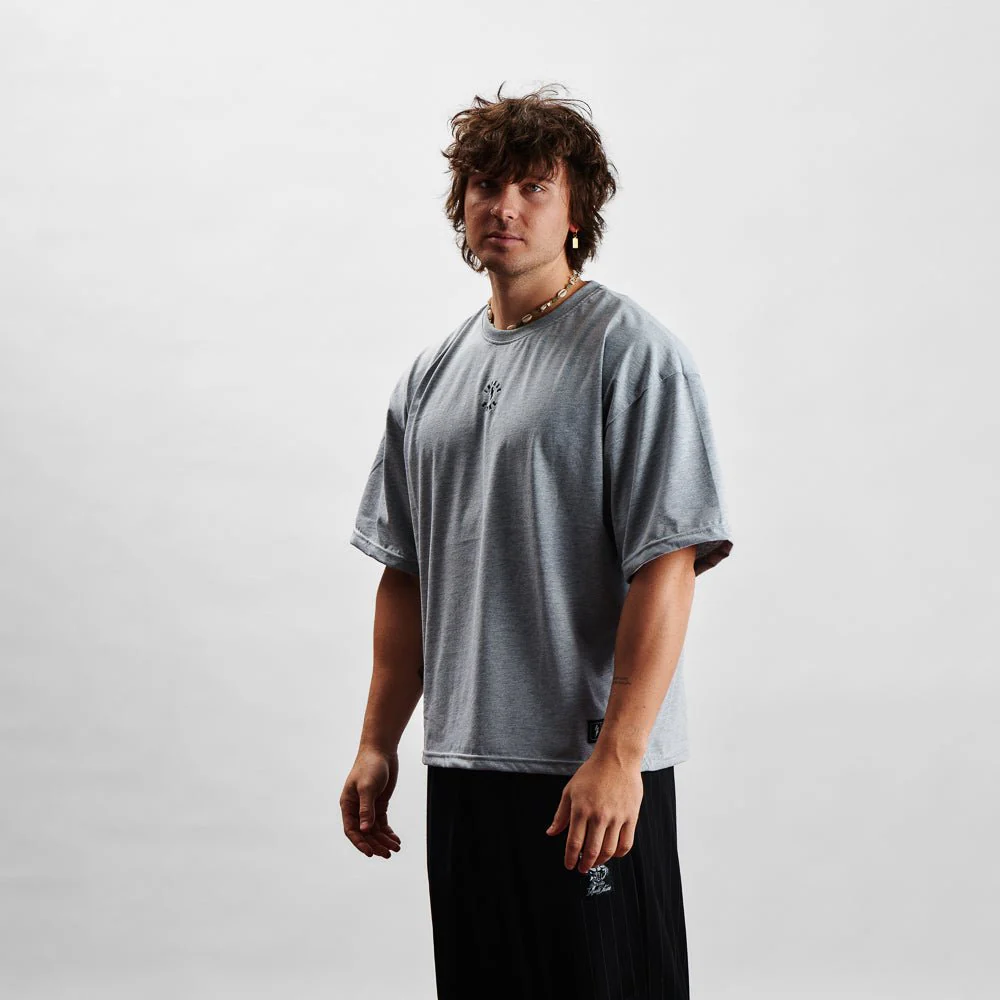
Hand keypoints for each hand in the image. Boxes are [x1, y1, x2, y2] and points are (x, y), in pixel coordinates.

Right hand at [340, 747, 402, 859]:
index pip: (351, 830)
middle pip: (365, 833)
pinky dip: (388, 832)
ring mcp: (368, 806)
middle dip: (376, 844)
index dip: (360, 843)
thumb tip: (365, 830)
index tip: (370, 853)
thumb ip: (366, 809)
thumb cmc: (370, 766)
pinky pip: (382, 823)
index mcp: (347, 804)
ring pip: (374, 830)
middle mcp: (356, 808)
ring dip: (384, 840)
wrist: (381, 751)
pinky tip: (395, 839)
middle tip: (388, 854)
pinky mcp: (379, 804)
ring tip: (395, 848)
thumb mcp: (367, 787)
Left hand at [545, 754, 643, 872]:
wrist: (617, 759)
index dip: (570, 859)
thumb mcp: (570, 791)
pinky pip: (626, 844)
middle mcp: (599, 816)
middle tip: (582, 868)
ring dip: (600, 861)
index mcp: (581, 810)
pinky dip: (618, 854)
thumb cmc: (592, 773)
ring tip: (595, 862)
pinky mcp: (631, 817)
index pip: (574, 843)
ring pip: (609, 851)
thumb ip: (561, 815)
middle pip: (592, 851)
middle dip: (585, 864)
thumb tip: (551, 832)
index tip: (569, 865)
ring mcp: (616, 817)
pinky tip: (612, 853)